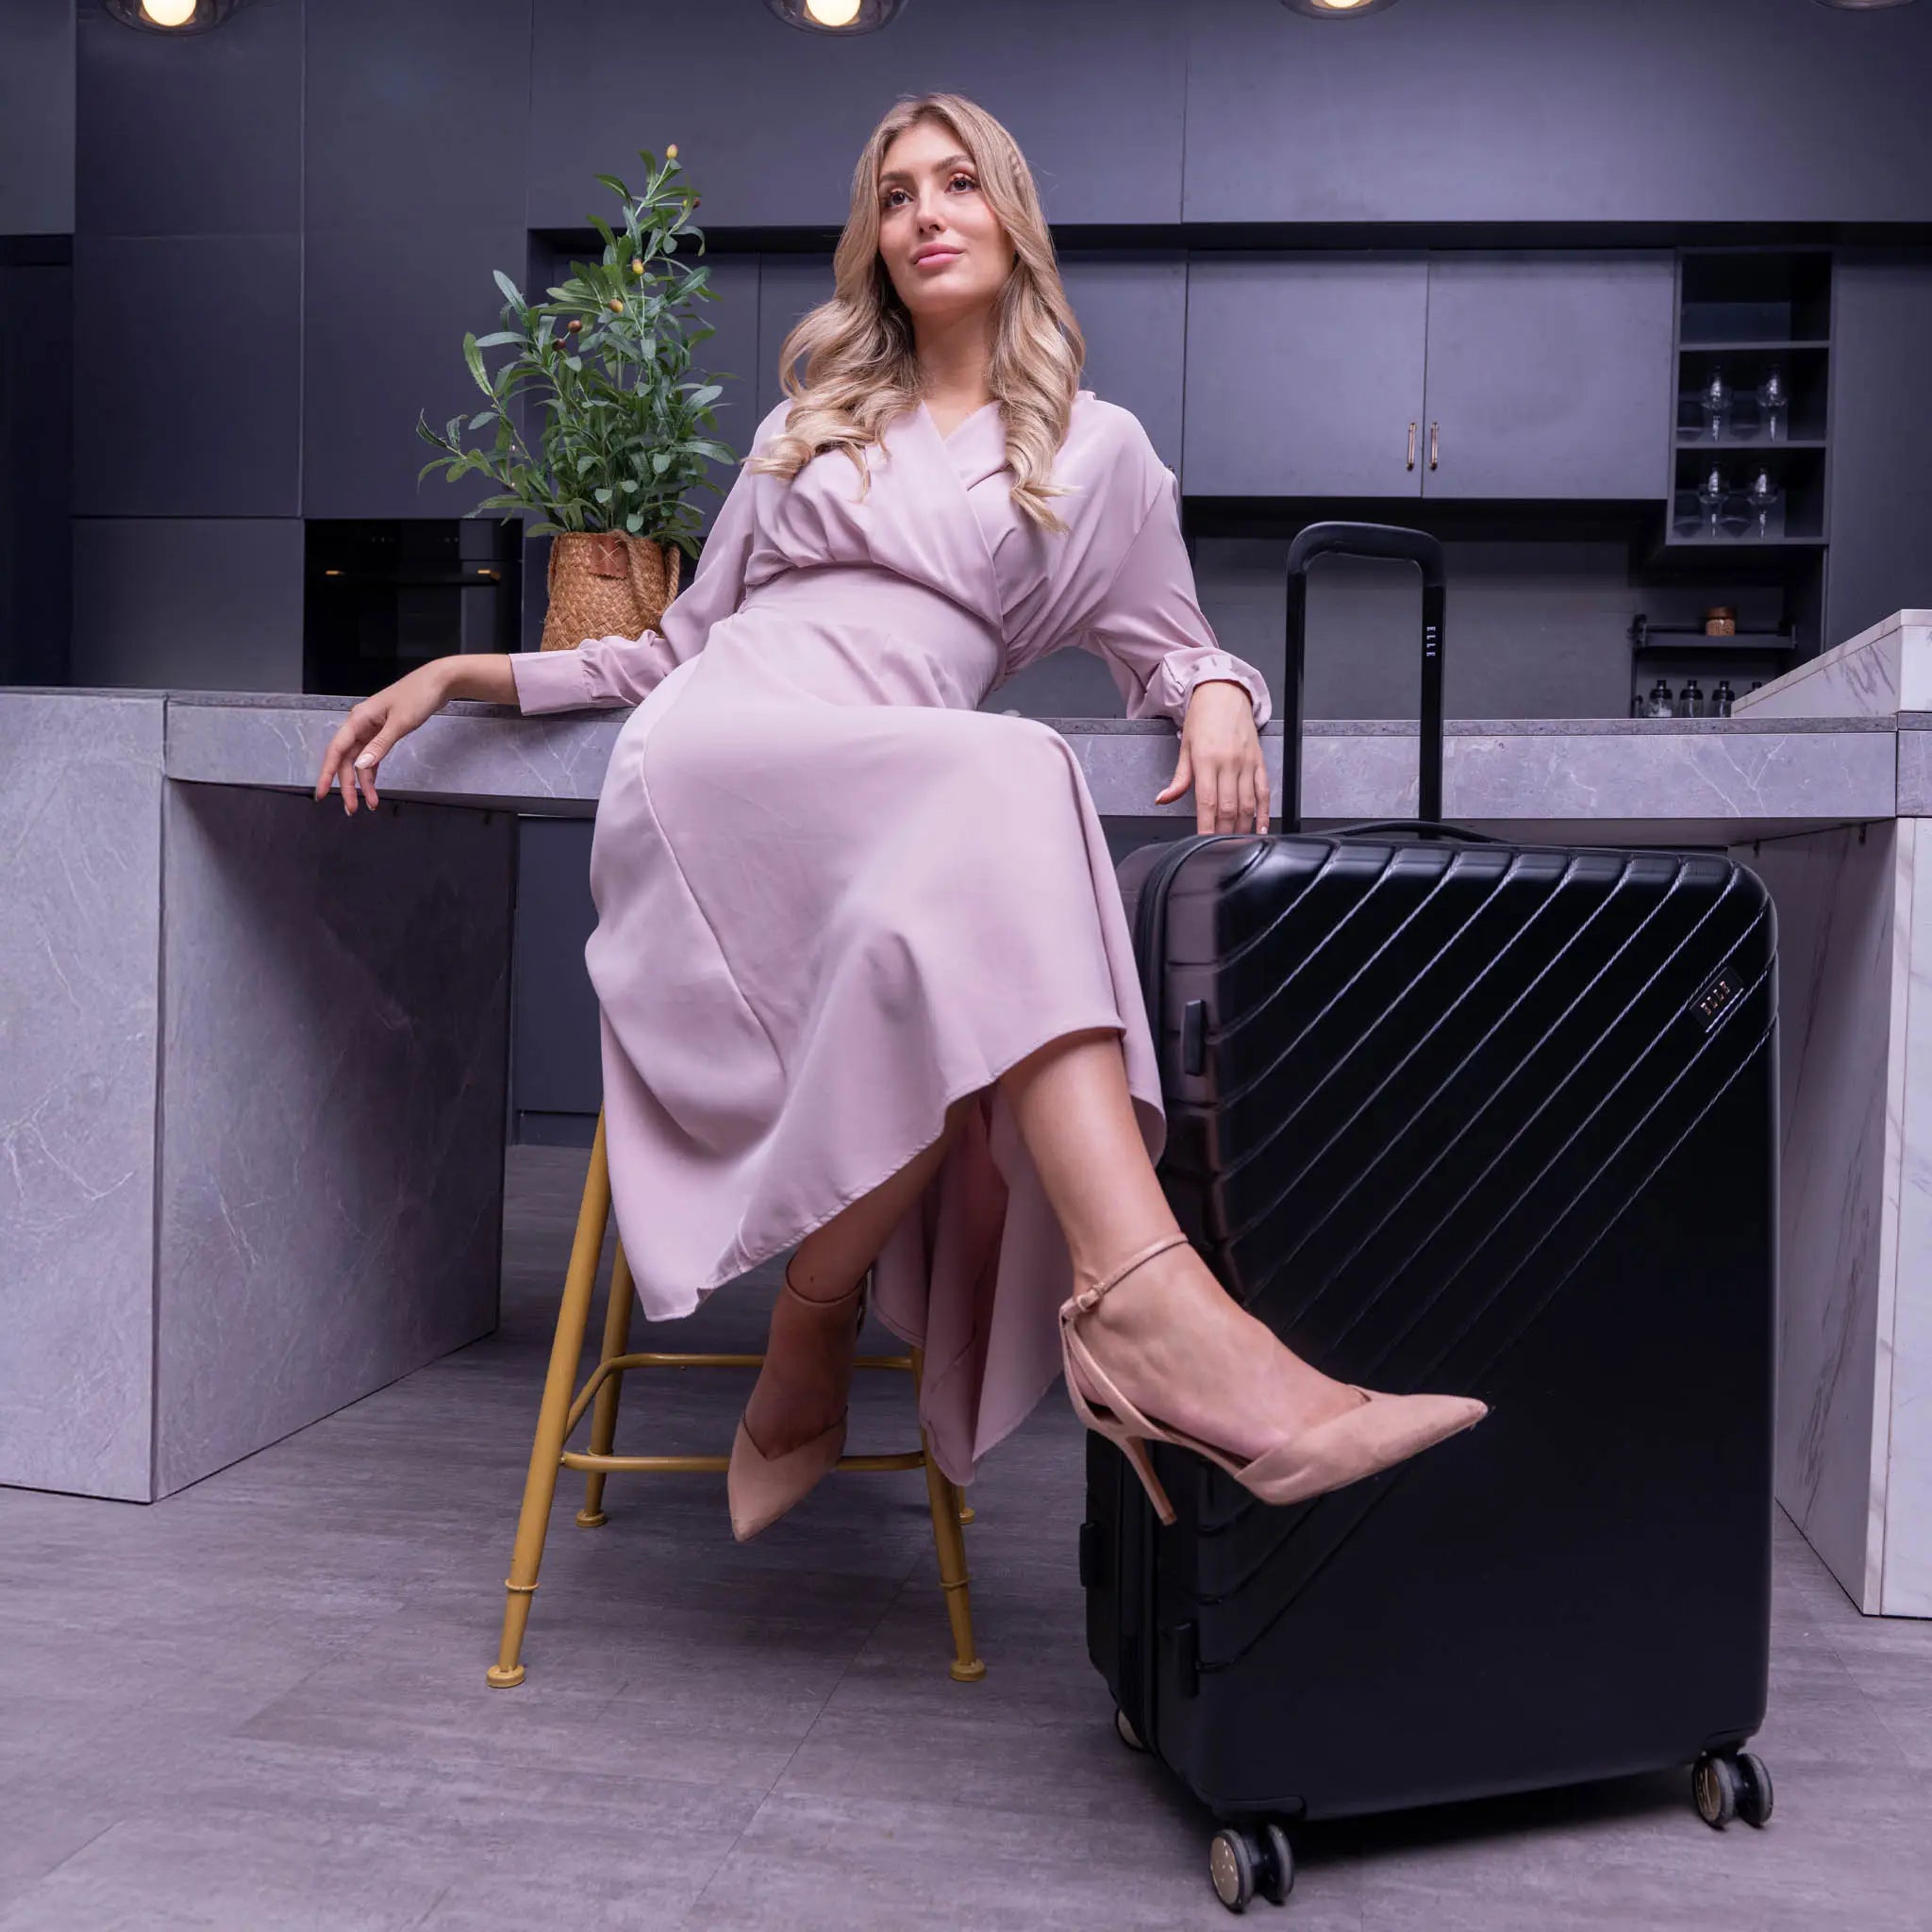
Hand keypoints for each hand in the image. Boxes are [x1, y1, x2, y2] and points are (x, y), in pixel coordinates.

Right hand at [314, 661, 452, 816]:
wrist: (439, 682)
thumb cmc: (419, 696)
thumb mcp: (400, 723)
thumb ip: (380, 745)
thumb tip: (360, 766)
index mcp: (358, 719)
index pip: (336, 750)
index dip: (327, 774)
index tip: (322, 794)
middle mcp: (360, 724)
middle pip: (346, 759)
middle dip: (348, 785)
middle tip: (352, 809)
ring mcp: (371, 729)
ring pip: (359, 761)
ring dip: (362, 783)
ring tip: (368, 805)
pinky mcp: (382, 733)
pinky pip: (372, 757)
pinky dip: (372, 773)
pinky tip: (373, 789)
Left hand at [1155, 678, 1269, 833]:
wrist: (1224, 693)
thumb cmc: (1202, 718)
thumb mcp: (1185, 747)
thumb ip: (1178, 779)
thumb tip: (1163, 799)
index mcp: (1206, 760)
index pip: (1207, 802)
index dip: (1206, 826)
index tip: (1203, 841)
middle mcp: (1228, 762)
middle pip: (1228, 807)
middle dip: (1223, 832)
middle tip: (1219, 847)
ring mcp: (1247, 763)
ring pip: (1247, 804)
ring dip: (1242, 826)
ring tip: (1236, 842)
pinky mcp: (1259, 762)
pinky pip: (1264, 792)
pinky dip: (1263, 812)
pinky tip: (1260, 827)